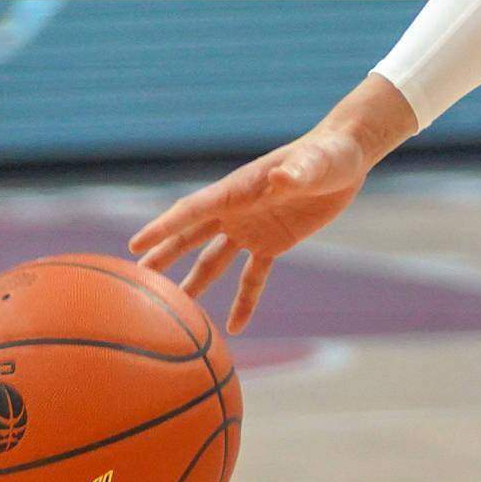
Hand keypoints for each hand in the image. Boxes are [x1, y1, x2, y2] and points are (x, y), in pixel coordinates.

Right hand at [129, 78, 413, 331]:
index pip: (193, 210)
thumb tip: (282, 178)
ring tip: (171, 306)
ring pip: (213, 259)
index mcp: (239, 189)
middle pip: (191, 236)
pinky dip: (244, 301)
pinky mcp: (274, 242)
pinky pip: (253, 277)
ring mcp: (252, 228)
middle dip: (164, 255)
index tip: (135, 245)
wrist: (345, 157)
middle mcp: (237, 210)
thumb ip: (298, 173)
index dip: (165, 227)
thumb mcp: (315, 163)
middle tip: (136, 276)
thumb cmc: (328, 153)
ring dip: (194, 281)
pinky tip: (234, 328)